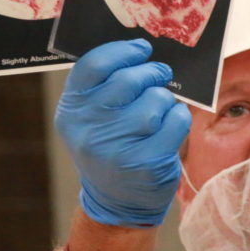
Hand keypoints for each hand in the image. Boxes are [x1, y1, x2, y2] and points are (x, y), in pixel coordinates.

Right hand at [55, 39, 191, 226]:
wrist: (117, 201)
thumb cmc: (109, 146)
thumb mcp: (90, 118)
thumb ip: (104, 85)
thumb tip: (139, 50)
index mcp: (71, 112)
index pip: (93, 65)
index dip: (122, 51)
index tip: (141, 49)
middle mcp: (90, 130)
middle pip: (128, 79)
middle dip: (151, 72)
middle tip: (159, 73)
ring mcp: (118, 149)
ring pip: (155, 100)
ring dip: (164, 98)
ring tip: (159, 109)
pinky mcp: (148, 164)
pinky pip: (175, 121)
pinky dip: (178, 117)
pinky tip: (170, 125)